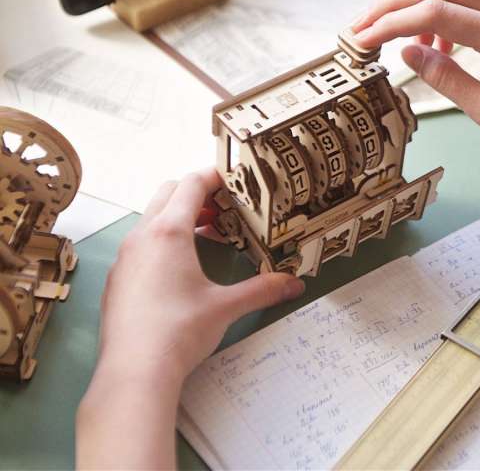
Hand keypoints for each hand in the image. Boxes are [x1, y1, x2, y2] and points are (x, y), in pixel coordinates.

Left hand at [77, 168, 304, 468]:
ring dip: (179, 215)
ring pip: (152, 216)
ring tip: (206, 235)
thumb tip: (294, 284)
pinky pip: (140, 241)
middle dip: (196, 193)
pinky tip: (179, 266)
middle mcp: (142, 236)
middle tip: (223, 209)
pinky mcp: (117, 276)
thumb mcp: (226, 307)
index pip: (191, 184)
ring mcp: (125, 256)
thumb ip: (263, 289)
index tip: (234, 179)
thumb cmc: (180, 331)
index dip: (214, 175)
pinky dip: (162, 238)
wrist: (134, 372)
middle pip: (168, 192)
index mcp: (169, 232)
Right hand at [352, 0, 479, 161]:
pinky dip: (441, 7)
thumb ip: (444, 77)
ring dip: (416, 2)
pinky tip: (435, 41)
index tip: (362, 38)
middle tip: (362, 27)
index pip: (434, 12)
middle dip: (393, 5)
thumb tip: (407, 50)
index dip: (391, 22)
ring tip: (395, 35)